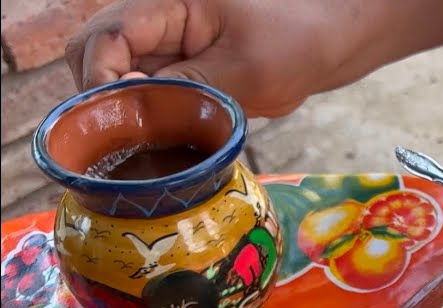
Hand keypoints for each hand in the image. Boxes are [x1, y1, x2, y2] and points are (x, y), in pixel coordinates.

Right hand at [66, 0, 442, 117]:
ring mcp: (168, 46)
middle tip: (132, 143)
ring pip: (121, 82)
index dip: (103, 81)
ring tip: (157, 149)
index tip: (122, 120)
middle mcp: (157, 21)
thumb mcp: (247, 72)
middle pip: (96, 58)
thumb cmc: (301, 40)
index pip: (103, 38)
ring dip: (132, 115)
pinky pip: (151, 95)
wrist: (337, 39)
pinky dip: (156, 120)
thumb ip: (187, 93)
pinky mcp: (182, 70)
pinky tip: (173, 148)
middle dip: (107, 100)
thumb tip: (136, 119)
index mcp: (166, 4)